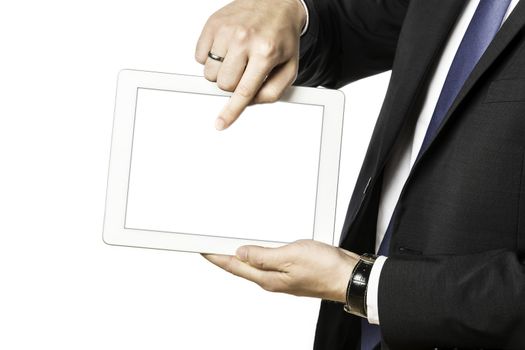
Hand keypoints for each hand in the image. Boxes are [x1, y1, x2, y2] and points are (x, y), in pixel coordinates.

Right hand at [195, 0, 306, 129]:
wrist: (277, 3)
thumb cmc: (283, 36)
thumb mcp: (289, 68)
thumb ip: (272, 92)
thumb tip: (248, 104)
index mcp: (266, 52)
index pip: (244, 91)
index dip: (231, 111)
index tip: (220, 124)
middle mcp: (244, 39)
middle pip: (223, 84)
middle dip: (233, 84)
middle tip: (244, 72)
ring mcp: (226, 30)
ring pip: (209, 72)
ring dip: (221, 71)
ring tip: (236, 58)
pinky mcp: (213, 24)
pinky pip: (199, 56)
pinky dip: (210, 58)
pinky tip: (226, 49)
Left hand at [203, 240, 358, 302]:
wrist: (350, 277)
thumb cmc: (326, 268)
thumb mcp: (290, 256)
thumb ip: (263, 256)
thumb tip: (240, 253)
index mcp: (268, 278)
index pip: (234, 266)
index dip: (215, 256)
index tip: (201, 248)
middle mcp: (272, 280)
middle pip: (240, 267)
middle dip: (222, 256)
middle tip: (206, 245)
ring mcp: (282, 277)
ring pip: (252, 264)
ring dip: (238, 255)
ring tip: (223, 246)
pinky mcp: (291, 271)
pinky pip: (267, 262)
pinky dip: (256, 254)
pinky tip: (254, 250)